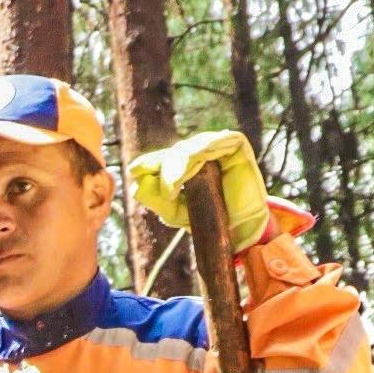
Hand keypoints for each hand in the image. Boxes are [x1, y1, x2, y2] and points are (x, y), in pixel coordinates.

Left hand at [128, 131, 270, 250]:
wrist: (239, 230)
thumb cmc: (207, 219)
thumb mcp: (175, 212)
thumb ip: (156, 199)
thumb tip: (135, 186)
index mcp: (186, 163)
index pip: (165, 157)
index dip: (150, 162)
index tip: (133, 171)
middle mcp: (202, 151)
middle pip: (175, 151)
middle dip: (161, 167)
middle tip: (156, 188)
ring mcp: (219, 146)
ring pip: (191, 147)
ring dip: (176, 166)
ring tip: (169, 190)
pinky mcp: (235, 144)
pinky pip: (214, 143)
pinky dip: (196, 157)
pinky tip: (185, 175)